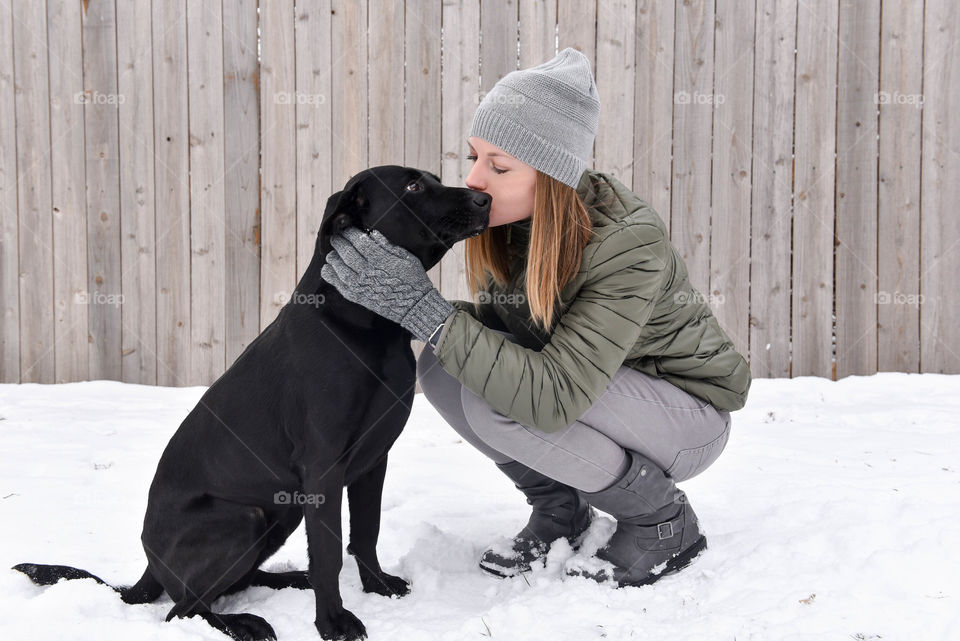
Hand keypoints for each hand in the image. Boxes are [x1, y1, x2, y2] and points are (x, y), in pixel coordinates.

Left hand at [320, 226, 453, 342]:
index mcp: (381, 259)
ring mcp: (360, 285)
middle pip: (345, 252)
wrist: (414, 307)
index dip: (350, 233)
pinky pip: (337, 284)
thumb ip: (387, 245)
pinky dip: (330, 274)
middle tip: (336, 237)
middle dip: (339, 242)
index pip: (358, 241)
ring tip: (333, 253)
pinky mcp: (356, 296)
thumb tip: (371, 234)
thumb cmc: (414, 279)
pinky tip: (330, 268)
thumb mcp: (406, 257)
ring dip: (333, 257)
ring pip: (337, 267)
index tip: (347, 228)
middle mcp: (368, 271)